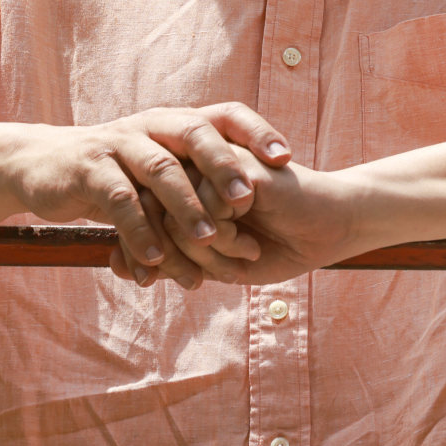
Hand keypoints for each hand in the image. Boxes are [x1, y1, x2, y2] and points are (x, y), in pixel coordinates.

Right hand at [3, 103, 291, 289]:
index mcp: (177, 121)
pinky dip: (139, 229)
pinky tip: (156, 259)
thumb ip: (198, 178)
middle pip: (195, 134)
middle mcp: (152, 124)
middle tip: (249, 198)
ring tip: (209, 239)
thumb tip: (256, 204)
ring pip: (159, 168)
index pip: (226, 114)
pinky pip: (118, 199)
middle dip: (224, 164)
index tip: (287, 159)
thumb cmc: (117, 172)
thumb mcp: (159, 167)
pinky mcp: (89, 168)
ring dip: (185, 205)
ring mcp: (119, 142)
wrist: (41, 166)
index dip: (259, 133)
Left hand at [155, 159, 367, 288]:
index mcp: (186, 186)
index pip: (137, 217)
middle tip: (208, 278)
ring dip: (204, 254)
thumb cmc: (276, 245)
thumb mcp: (211, 264)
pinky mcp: (237, 167)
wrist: (330, 231)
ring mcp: (216, 164)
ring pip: (174, 215)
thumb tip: (115, 264)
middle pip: (149, 216)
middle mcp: (196, 169)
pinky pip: (206, 207)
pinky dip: (224, 241)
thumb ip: (166, 260)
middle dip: (177, 261)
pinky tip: (250, 247)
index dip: (147, 256)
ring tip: (238, 261)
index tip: (175, 280)